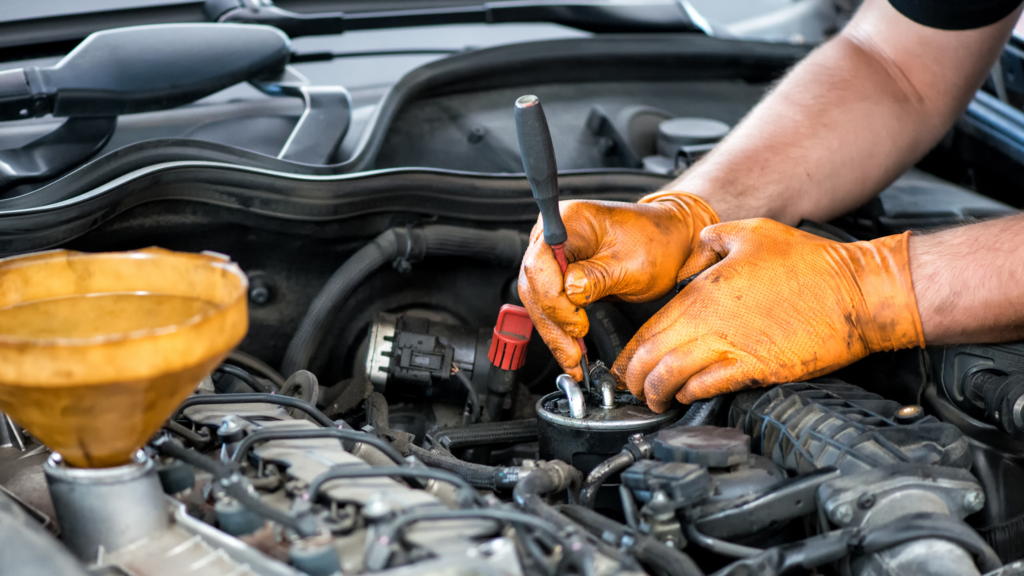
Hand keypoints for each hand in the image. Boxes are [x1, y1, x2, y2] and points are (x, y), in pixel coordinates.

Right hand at [518, 192, 718, 380]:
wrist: (669, 241)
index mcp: (569, 221)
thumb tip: (570, 293)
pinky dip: (559, 328)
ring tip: (572, 359)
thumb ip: (597, 277)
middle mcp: (554, 235)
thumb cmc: (656, 242)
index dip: (554, 299)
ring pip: (538, 300)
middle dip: (552, 323)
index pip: (541, 263)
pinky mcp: (560, 274)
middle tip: (572, 353)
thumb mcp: (632, 264)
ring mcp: (554, 255)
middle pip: (534, 285)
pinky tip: (570, 348)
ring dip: (554, 331)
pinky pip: (550, 304)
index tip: (577, 323)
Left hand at [613, 218, 925, 412]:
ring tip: (654, 400)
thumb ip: (713, 240)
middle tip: (631, 388)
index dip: (630, 351)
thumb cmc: (811, 263)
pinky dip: (691, 394)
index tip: (624, 363)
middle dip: (634, 378)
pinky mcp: (758, 368)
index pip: (649, 327)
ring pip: (673, 377)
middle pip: (652, 356)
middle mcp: (710, 321)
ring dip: (657, 392)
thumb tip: (697, 246)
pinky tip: (687, 396)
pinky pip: (710, 387)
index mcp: (703, 291)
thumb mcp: (752, 233)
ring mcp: (733, 347)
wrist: (858, 292)